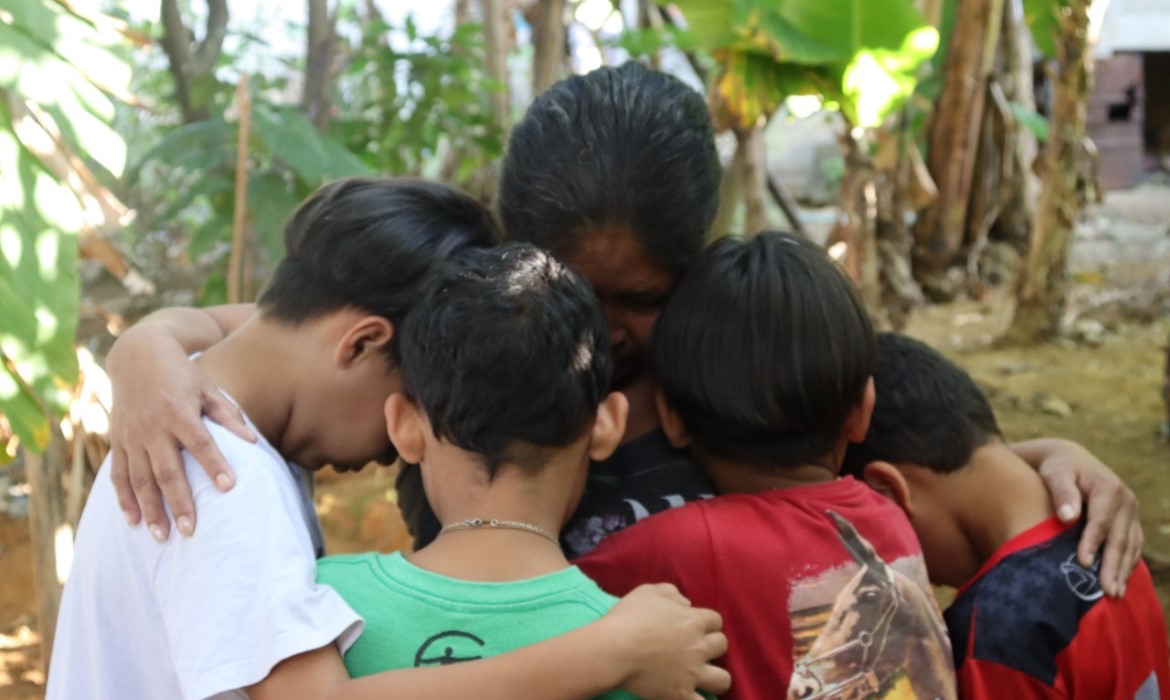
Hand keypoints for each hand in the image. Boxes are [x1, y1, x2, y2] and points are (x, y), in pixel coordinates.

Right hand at [107, 325, 254, 541]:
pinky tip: (133, 521)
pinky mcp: (118, 441)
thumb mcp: (208, 388)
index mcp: (179, 412)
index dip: (214, 464)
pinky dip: (124, 499)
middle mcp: (153, 427)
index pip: (200, 443)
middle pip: (167, 471)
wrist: (138, 356)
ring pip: (140, 480)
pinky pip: (119, 475)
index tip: (229, 486)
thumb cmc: (182, 374)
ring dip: (150, 510)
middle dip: (178, 502)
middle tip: (190, 530)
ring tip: (162, 537)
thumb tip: (254, 441)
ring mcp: (132, 437)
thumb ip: (228, 415)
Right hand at [603, 583, 729, 699]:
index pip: (716, 620)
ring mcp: (693, 673)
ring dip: (716, 677)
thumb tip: (687, 603)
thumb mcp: (648, 592)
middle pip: (722, 645)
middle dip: (711, 646)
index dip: (706, 623)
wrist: (614, 650)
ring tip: (703, 678)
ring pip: (723, 679)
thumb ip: (671, 593)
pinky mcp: (682, 695)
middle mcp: (699, 647)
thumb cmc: (628, 617)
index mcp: (694, 621)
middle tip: (695, 649)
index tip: (694, 627)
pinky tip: (693, 698)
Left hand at [1024, 438, 1142, 596]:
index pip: (1100, 521)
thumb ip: (1062, 493)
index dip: (1093, 543)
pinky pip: (1133, 545)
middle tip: (1107, 591)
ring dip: (1123, 570)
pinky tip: (1121, 581)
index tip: (1083, 563)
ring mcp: (1131, 511)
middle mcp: (1126, 500)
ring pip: (1130, 545)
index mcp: (1108, 488)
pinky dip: (1128, 564)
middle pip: (1119, 538)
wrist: (1071, 459)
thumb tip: (1068, 517)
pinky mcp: (1131, 520)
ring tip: (1115, 594)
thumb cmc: (1058, 468)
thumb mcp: (1055, 474)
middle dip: (1113, 566)